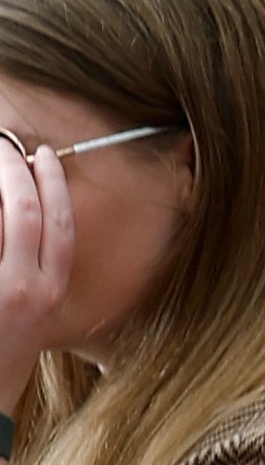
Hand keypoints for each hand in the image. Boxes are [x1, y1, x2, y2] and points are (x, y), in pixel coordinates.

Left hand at [0, 134, 77, 404]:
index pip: (58, 223)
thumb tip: (16, 219)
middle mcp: (24, 289)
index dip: (52, 183)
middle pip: (24, 211)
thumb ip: (31, 274)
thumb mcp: (30, 317)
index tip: (42, 155)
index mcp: (48, 292)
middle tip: (1, 146)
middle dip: (11, 171)